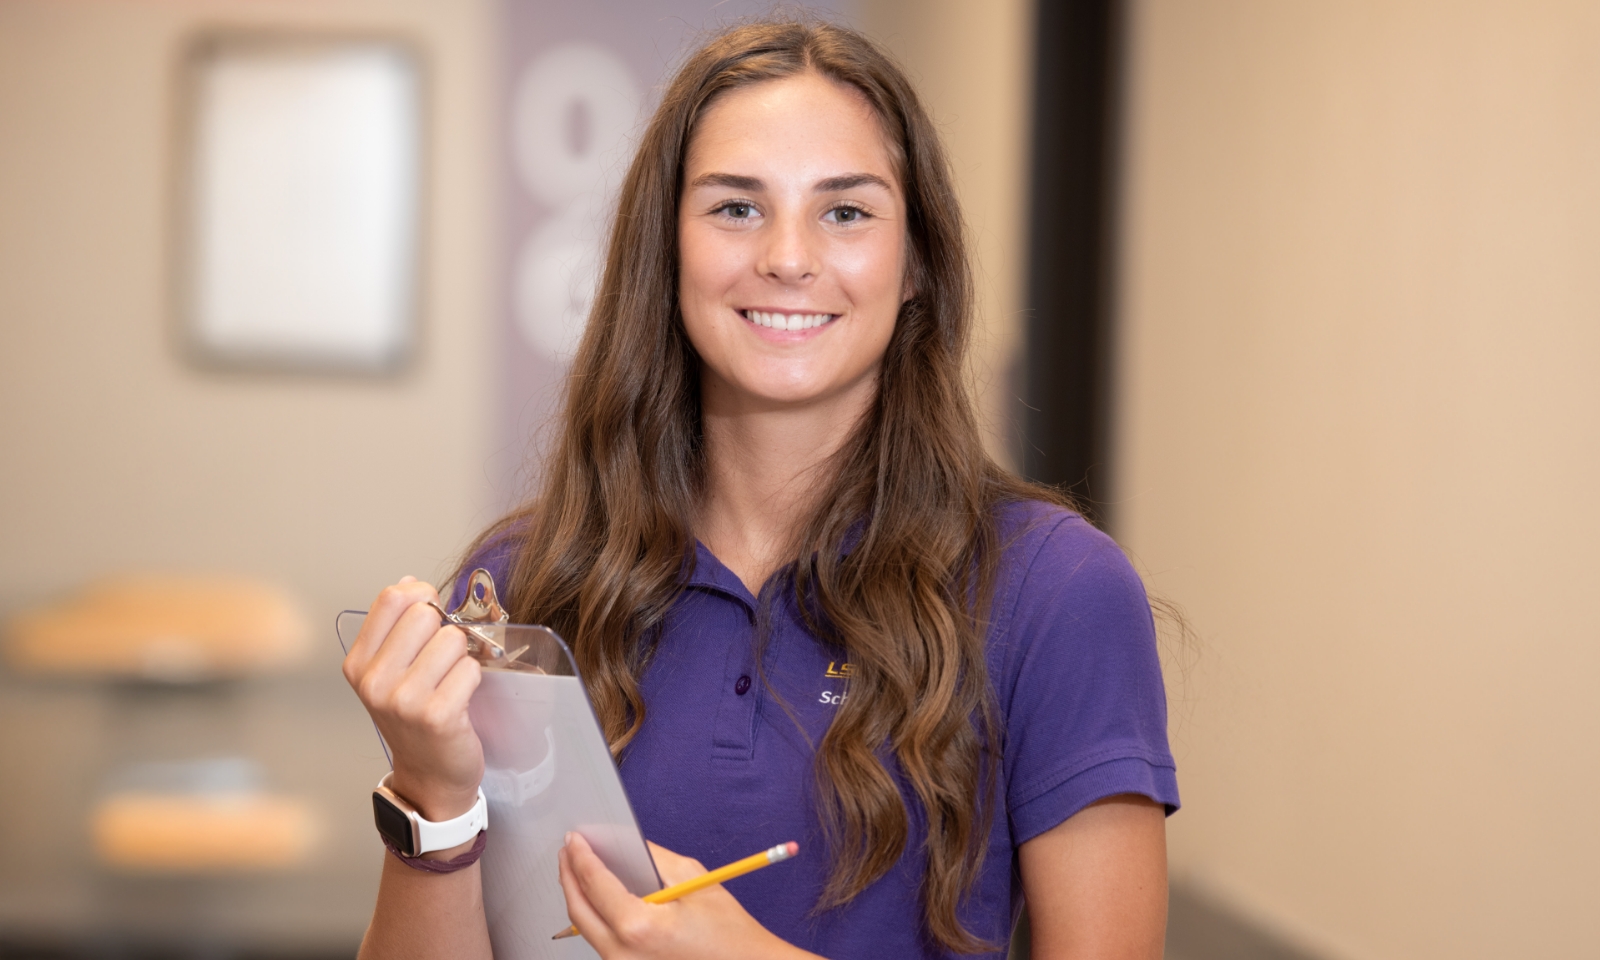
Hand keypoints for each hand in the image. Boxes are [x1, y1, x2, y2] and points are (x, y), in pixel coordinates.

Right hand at [342, 577, 483, 822]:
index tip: (432, 616)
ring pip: (453, 639)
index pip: (392, 597)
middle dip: (444, 631)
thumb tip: (410, 582)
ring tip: (449, 684)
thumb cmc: (415, 719)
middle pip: (425, 614)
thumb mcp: (391, 672)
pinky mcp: (436, 715)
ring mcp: (403, 700)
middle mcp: (373, 681)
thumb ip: (397, 627)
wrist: (429, 776)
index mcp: (358, 664)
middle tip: (442, 662)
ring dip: (462, 658)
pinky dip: (473, 680)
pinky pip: (470, 668)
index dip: (423, 596)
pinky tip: (460, 701)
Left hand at [556, 834, 816, 959]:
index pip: (595, 883)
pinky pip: (602, 943)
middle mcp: (621, 955)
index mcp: (637, 927)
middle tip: (568, 852)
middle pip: (578, 910)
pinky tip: (599, 898)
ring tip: (580, 870)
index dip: (580, 856)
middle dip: (569, 876)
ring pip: (585, 930)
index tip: (574, 839)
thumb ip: (652, 858)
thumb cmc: (728, 934)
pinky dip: (596, 918)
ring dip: (580, 897)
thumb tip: (624, 843)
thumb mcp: (692, 880)